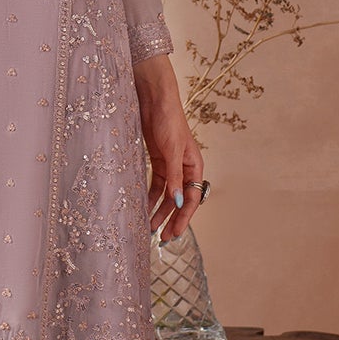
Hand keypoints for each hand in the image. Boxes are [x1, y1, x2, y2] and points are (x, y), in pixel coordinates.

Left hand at [133, 55, 204, 240]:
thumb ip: (174, 178)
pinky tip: (143, 209)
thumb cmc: (169, 121)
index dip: (183, 218)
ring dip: (159, 211)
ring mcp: (170, 165)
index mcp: (195, 166)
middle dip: (172, 219)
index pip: (191, 199)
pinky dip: (150, 197)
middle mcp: (185, 168)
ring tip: (150, 228)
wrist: (154, 100)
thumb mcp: (172, 151)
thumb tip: (177, 203)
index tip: (173, 234)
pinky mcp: (157, 161)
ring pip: (166, 195)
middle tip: (163, 239)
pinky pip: (155, 185)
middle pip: (180, 200)